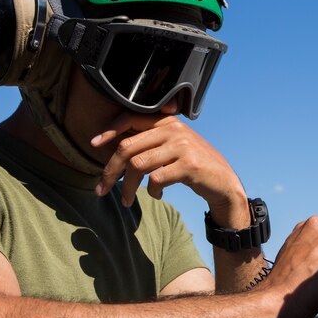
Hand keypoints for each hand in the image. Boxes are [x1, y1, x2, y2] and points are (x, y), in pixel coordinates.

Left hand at [90, 106, 247, 225]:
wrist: (224, 182)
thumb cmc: (193, 166)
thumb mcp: (173, 146)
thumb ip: (151, 142)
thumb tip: (116, 150)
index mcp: (167, 121)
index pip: (130, 117)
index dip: (109, 130)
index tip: (93, 144)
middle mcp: (173, 129)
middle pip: (127, 147)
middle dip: (109, 171)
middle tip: (101, 189)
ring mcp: (182, 146)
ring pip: (137, 166)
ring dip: (126, 187)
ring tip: (125, 200)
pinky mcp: (188, 165)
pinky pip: (155, 179)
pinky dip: (151, 191)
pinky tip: (156, 195)